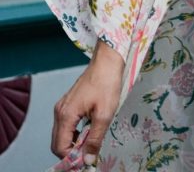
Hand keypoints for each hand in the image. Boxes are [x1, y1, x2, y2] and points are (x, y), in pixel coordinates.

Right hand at [51, 39, 124, 164]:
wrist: (108, 60)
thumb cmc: (107, 83)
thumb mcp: (105, 114)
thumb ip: (95, 138)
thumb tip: (87, 159)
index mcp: (65, 115)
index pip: (60, 147)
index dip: (71, 157)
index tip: (86, 160)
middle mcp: (59, 111)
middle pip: (58, 142)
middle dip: (72, 151)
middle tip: (90, 153)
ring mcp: (63, 106)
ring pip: (63, 133)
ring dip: (75, 141)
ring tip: (92, 141)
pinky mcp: (69, 102)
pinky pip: (67, 124)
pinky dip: (76, 131)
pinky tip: (90, 129)